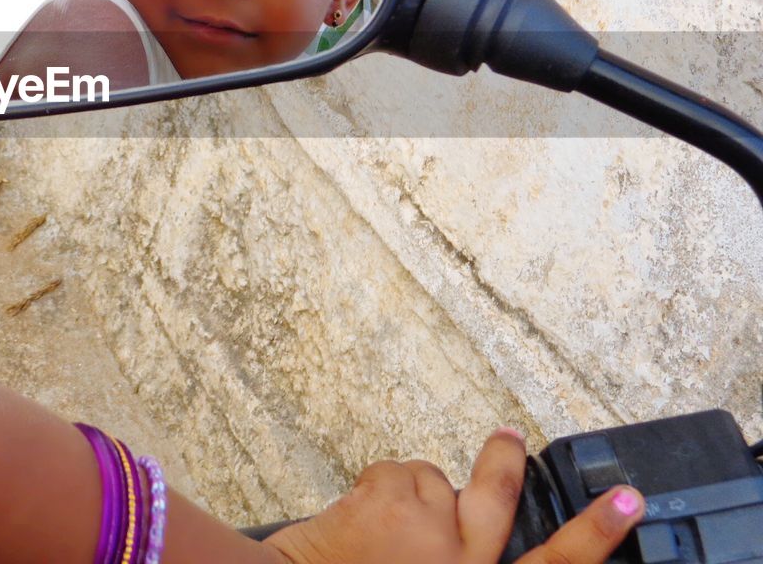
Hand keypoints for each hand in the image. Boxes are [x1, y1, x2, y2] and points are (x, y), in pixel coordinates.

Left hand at [262, 428, 644, 563]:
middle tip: (508, 435)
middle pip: (498, 494)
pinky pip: (391, 473)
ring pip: (429, 480)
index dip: (597, 534)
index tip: (630, 501)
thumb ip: (454, 560)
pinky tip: (355, 517)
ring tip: (374, 527)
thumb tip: (462, 528)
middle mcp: (462, 559)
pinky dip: (375, 488)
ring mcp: (426, 524)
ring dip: (406, 493)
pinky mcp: (389, 493)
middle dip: (502, 460)